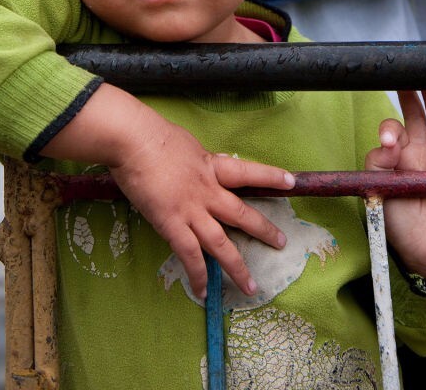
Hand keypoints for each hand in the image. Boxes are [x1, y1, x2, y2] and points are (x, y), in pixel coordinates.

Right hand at [108, 105, 293, 299]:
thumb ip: (196, 159)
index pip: (248, 171)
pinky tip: (204, 291)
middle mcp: (208, 191)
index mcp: (211, 166)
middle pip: (242, 214)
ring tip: (251, 285)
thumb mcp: (186, 144)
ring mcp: (191, 209)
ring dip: (238, 266)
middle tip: (281, 242)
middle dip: (263, 230)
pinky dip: (198, 275)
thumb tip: (196, 162)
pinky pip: (189, 255)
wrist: (134, 140)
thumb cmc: (153, 135)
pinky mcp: (171, 223)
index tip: (291, 182)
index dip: (270, 177)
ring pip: (221, 243)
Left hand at [365, 89, 425, 290]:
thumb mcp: (377, 192)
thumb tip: (388, 141)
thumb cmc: (398, 223)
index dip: (390, 127)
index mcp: (398, 156)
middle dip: (414, 94)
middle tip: (409, 72)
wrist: (425, 255)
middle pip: (418, 116)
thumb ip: (377, 164)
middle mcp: (420, 153)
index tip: (388, 140)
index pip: (394, 129)